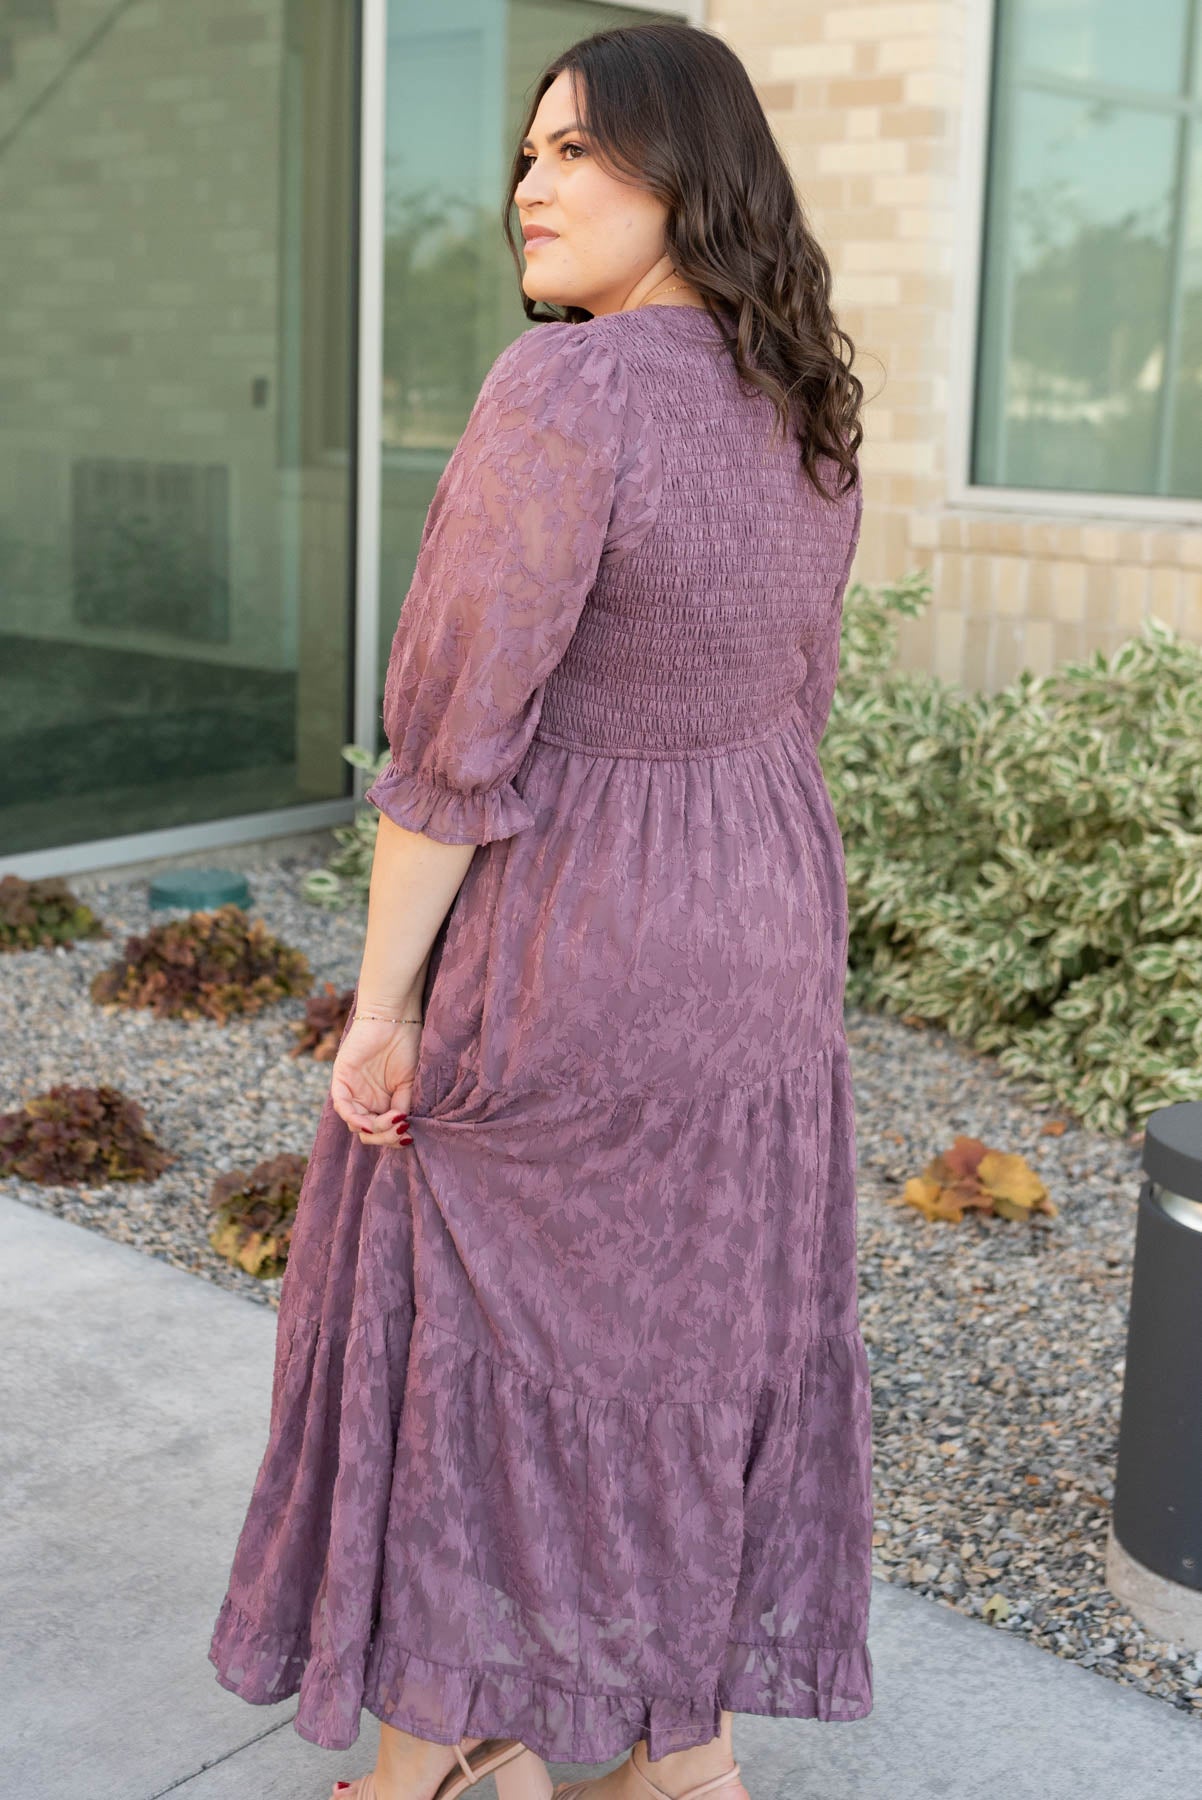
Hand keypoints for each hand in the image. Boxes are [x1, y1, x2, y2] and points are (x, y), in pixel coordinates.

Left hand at [329, 1017, 421, 1145]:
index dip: (393, 1138)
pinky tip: (369, 1122)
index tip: (410, 1134)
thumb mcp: (409, 1083)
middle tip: (403, 1129)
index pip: (381, 1131)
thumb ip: (403, 1105)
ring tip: (394, 1119)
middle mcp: (365, 1098)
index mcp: (381, 1100)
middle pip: (367, 1132)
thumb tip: (402, 1130)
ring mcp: (352, 1090)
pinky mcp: (341, 1080)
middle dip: (385, 1137)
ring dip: (374, 1129)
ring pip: (355, 1123)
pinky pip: (342, 1106)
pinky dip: (354, 1118)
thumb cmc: (406, 1044)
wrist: (395, 1018)